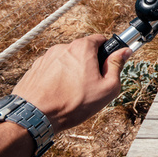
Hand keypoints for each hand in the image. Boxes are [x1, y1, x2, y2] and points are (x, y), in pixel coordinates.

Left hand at [13, 35, 131, 132]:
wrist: (34, 117)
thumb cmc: (73, 103)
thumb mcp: (106, 88)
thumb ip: (117, 66)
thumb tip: (124, 51)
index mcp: (82, 48)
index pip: (101, 39)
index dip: (107, 53)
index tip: (107, 66)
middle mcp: (63, 47)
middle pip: (83, 51)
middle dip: (89, 64)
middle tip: (91, 85)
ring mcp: (47, 57)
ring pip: (67, 61)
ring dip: (72, 72)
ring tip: (71, 93)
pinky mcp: (35, 68)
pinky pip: (52, 69)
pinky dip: (57, 78)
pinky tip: (58, 94)